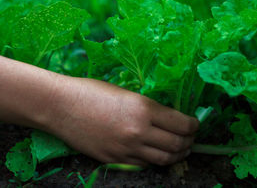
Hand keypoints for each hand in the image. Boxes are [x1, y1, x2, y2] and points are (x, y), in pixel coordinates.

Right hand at [43, 77, 198, 165]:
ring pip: (163, 159)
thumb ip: (147, 107)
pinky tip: (156, 154)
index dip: (194, 125)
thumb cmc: (91, 91)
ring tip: (180, 150)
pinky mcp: (115, 160)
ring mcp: (126, 149)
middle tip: (190, 138)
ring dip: (177, 155)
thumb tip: (166, 117)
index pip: (181, 124)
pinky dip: (155, 160)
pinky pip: (144, 164)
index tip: (195, 123)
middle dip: (189, 142)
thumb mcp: (125, 92)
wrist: (60, 106)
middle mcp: (139, 131)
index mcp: (143, 109)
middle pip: (177, 144)